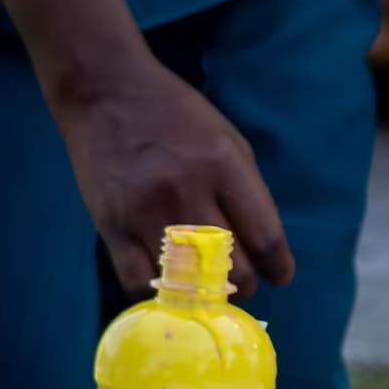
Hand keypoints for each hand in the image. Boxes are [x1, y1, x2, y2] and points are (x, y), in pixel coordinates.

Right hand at [51, 58, 292, 292]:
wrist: (107, 94)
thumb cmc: (175, 114)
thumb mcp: (228, 139)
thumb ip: (245, 189)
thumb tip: (261, 242)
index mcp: (226, 166)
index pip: (265, 236)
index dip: (278, 266)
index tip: (281, 277)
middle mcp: (189, 192)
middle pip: (230, 266)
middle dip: (245, 284)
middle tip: (245, 284)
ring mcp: (147, 212)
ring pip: (187, 280)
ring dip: (206, 295)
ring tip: (212, 292)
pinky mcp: (112, 226)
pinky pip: (139, 280)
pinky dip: (159, 291)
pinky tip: (170, 285)